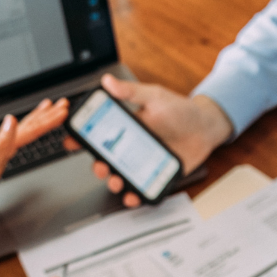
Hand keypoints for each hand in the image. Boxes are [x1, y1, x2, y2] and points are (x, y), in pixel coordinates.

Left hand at [0, 98, 68, 220]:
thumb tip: (12, 120)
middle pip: (26, 126)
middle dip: (45, 115)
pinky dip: (24, 133)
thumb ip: (1, 144)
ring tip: (47, 110)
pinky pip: (15, 140)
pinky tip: (22, 133)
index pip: (28, 130)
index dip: (46, 120)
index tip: (62, 110)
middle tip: (62, 104)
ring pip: (20, 131)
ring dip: (36, 120)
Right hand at [63, 74, 231, 206]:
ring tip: (117, 182)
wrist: (206, 128)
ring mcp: (142, 162)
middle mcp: (131, 146)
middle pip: (106, 160)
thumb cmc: (180, 110)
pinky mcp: (155, 174)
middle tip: (101, 167)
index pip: (98, 134)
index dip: (81, 138)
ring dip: (114, 182)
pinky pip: (141, 188)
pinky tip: (133, 195)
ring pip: (120, 176)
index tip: (71, 142)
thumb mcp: (154, 97)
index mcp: (126, 127)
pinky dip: (134, 194)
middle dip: (98, 167)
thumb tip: (108, 82)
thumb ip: (131, 92)